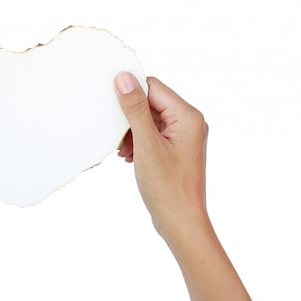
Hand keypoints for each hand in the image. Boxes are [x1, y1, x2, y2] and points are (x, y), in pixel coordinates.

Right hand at [115, 72, 208, 239]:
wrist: (181, 223)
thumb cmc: (168, 188)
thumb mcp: (146, 144)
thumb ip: (135, 109)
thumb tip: (124, 78)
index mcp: (187, 117)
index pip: (153, 88)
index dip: (131, 94)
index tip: (111, 105)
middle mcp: (189, 123)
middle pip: (151, 103)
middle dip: (130, 118)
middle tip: (119, 136)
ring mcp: (183, 137)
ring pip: (149, 120)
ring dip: (132, 132)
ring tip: (125, 151)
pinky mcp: (175, 150)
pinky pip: (152, 134)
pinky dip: (138, 142)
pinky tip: (129, 156)